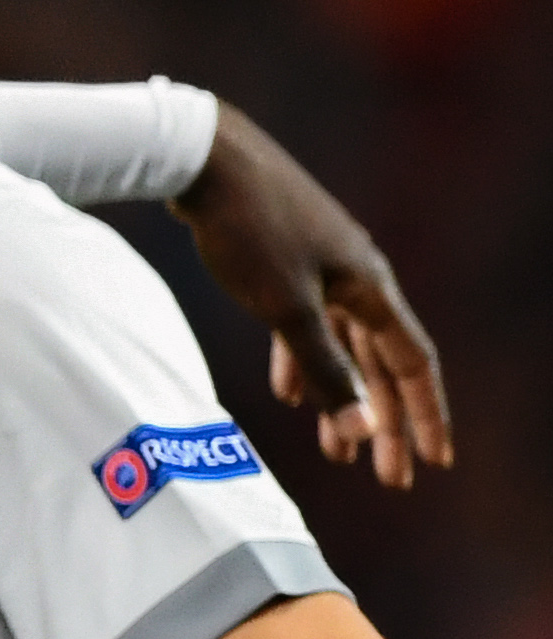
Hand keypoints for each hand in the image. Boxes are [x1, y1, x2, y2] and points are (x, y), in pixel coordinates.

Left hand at [173, 105, 452, 488]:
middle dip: (384, 422)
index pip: (411, 363)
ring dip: (342, 398)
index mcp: (369, 287)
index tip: (434, 461)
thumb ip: (324, 371)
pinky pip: (307, 324)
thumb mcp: (285, 310)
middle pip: (380, 362)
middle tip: (388, 478)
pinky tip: (288, 394)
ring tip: (337, 453)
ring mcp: (322, 266)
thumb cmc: (247, 231)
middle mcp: (357, 276)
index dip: (425, 415)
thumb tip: (364, 430)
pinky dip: (303, 362)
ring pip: (343, 347)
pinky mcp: (285, 259)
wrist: (204, 159)